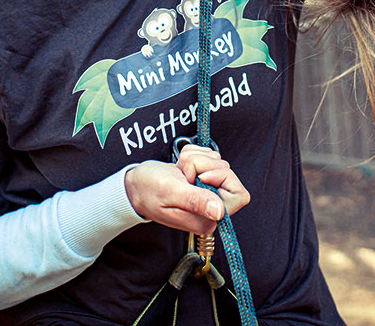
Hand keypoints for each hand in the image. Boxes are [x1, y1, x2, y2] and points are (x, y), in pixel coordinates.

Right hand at [124, 152, 248, 234]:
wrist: (135, 185)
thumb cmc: (148, 190)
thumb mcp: (171, 192)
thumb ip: (195, 201)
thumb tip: (219, 211)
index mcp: (208, 218)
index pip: (239, 195)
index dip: (223, 178)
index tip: (202, 176)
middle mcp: (212, 209)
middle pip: (228, 173)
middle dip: (205, 164)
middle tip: (185, 173)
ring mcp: (209, 194)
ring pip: (218, 163)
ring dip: (197, 159)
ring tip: (180, 172)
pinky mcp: (205, 181)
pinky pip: (211, 157)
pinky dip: (195, 155)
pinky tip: (181, 167)